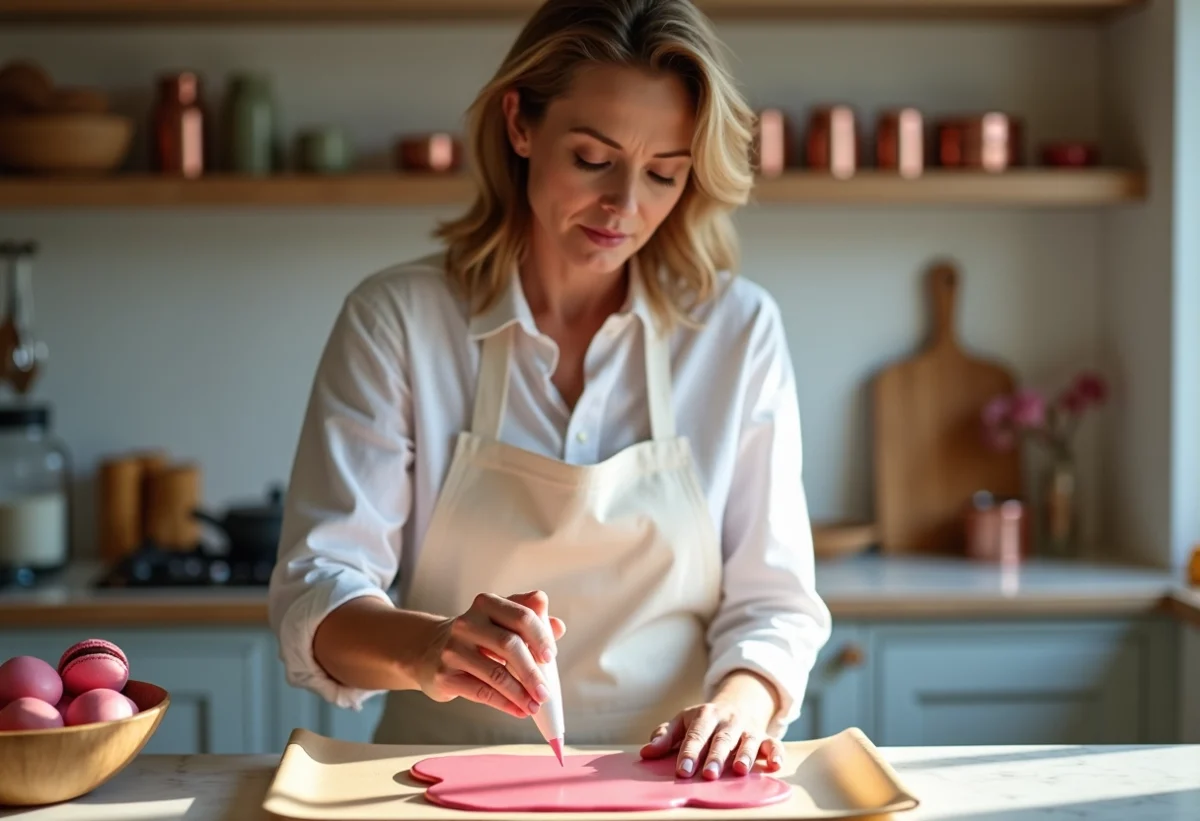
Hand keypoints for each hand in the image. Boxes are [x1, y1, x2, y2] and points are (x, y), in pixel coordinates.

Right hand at [415, 590, 565, 719]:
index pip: (521, 616)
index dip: (540, 637)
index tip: (551, 657)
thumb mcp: (500, 622)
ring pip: (495, 673)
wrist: (429, 651)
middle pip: (509, 644)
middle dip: (532, 671)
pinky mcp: (445, 675)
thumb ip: (530, 621)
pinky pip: (481, 692)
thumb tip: (558, 626)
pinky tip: (518, 710)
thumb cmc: (476, 637)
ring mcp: (453, 649)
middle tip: (545, 691)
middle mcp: (468, 623)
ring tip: (534, 705)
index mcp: (487, 604)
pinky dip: (505, 703)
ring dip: (520, 693)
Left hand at [639, 701, 783, 778]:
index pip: (696, 735)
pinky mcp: (765, 737)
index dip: (689, 753)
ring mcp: (748, 729)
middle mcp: (728, 721)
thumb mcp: (683, 721)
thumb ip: (665, 736)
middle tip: (708, 774)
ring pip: (749, 741)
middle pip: (722, 739)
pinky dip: (777, 754)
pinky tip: (775, 765)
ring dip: (745, 755)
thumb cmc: (704, 720)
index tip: (682, 771)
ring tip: (739, 770)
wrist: (738, 703)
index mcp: (705, 715)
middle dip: (715, 756)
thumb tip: (646, 753)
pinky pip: (774, 744)